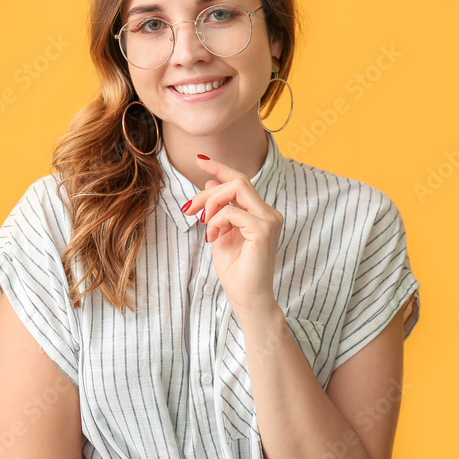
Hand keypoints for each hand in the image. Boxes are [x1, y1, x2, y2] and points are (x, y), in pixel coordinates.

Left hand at [181, 155, 283, 317]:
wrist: (247, 298)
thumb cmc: (236, 271)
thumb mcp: (220, 233)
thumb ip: (218, 209)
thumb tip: (210, 183)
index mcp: (261, 213)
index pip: (242, 180)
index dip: (220, 167)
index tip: (200, 159)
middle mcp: (269, 213)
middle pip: (238, 181)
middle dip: (208, 191)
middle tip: (189, 209)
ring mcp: (269, 220)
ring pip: (237, 188)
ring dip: (212, 202)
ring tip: (203, 223)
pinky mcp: (263, 230)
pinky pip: (232, 212)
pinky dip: (217, 222)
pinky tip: (213, 238)